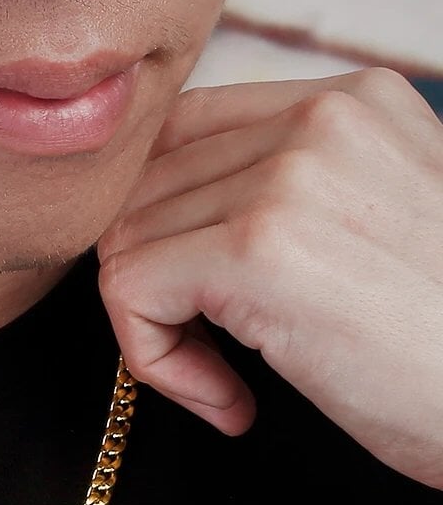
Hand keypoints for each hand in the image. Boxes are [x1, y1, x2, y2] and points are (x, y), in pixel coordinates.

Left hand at [95, 67, 442, 489]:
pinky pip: (129, 292)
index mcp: (352, 104)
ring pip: (126, 242)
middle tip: (209, 353)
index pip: (184, 134)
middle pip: (144, 190)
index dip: (161, 223)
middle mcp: (319, 120)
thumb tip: (177, 220)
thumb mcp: (377, 228)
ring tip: (225, 382)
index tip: (199, 299)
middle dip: (152, 282)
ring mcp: (287, 180)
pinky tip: (228, 401)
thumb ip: (290, 197)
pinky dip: (156, 360)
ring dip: (156, 330)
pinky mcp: (256, 250)